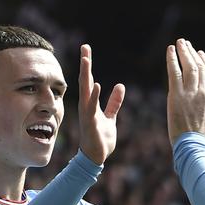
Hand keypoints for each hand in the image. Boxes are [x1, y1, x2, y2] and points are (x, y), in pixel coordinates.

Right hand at [77, 43, 124, 164]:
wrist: (96, 157)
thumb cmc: (101, 138)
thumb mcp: (110, 117)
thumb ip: (114, 102)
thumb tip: (119, 86)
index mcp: (91, 103)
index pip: (89, 80)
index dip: (88, 65)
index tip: (86, 49)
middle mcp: (86, 105)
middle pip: (85, 80)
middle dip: (85, 64)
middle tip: (85, 47)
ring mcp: (86, 113)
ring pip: (85, 90)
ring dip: (86, 74)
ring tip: (86, 59)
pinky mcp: (90, 122)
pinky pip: (91, 107)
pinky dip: (93, 95)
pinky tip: (95, 84)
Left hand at [166, 39, 204, 143]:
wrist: (196, 147)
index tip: (201, 54)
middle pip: (201, 68)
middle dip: (194, 54)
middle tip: (188, 44)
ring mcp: (192, 93)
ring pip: (189, 67)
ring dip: (185, 52)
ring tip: (181, 42)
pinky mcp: (177, 96)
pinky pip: (174, 72)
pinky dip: (172, 59)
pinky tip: (171, 50)